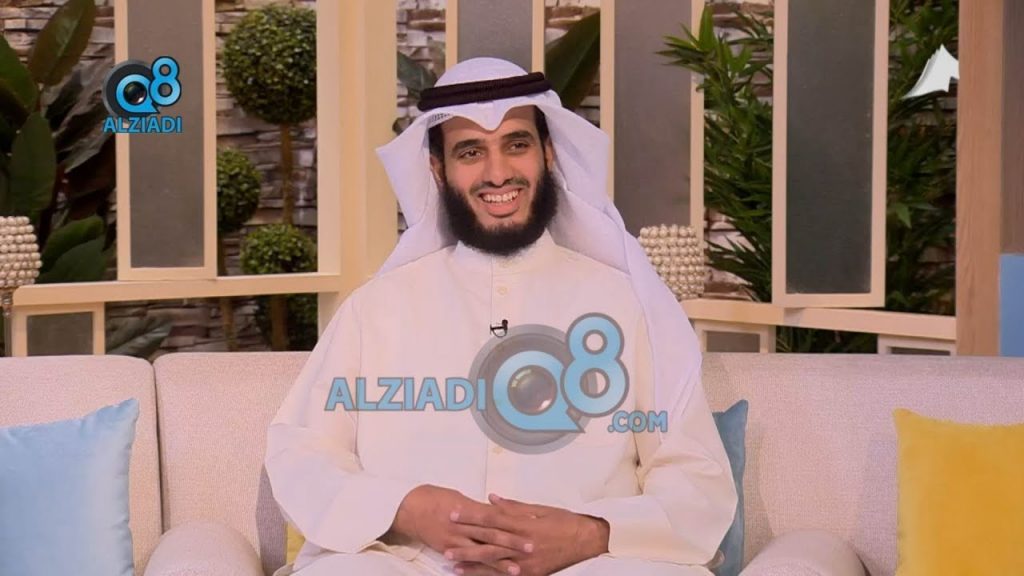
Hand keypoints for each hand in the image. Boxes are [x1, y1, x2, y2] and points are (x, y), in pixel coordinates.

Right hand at [388, 485, 533, 560]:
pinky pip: (466, 561)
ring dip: (498, 562)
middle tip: (530, 548)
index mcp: (469, 509)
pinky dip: (477, 569)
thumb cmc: (436, 498)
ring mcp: (455, 539)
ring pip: (480, 552)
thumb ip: (480, 507)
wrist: (410, 508)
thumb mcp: (461, 497)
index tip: (530, 524)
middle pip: (492, 535)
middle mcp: (464, 525)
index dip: (514, 520)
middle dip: (512, 543)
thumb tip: (497, 510)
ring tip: (515, 570)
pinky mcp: (448, 550)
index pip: (497, 515)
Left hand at [447, 494, 609, 575]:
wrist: (587, 542)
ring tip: (450, 561)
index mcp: (523, 523)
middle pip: (488, 540)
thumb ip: (513, 506)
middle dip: (464, 539)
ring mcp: (525, 561)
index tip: (454, 513)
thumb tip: (491, 499)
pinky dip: (487, 574)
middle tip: (444, 538)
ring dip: (470, 561)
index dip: (471, 516)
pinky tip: (472, 574)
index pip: (491, 518)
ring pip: (492, 561)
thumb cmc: (565, 522)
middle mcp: (522, 543)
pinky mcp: (529, 573)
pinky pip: (504, 575)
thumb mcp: (540, 508)